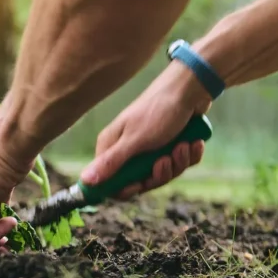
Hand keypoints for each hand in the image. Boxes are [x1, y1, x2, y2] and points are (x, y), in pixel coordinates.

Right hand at [81, 63, 211, 199]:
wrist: (191, 89)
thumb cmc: (158, 111)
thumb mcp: (134, 140)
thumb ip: (110, 162)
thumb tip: (84, 180)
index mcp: (113, 147)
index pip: (111, 182)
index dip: (126, 188)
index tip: (139, 185)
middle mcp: (130, 150)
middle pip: (141, 181)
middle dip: (158, 174)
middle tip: (165, 159)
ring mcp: (152, 148)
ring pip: (163, 173)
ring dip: (177, 162)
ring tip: (183, 145)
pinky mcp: (171, 145)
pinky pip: (180, 163)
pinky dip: (189, 155)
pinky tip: (194, 142)